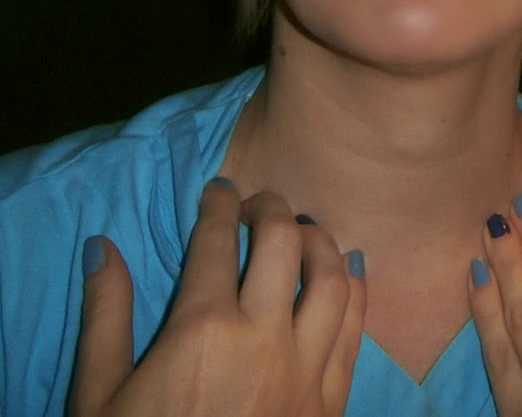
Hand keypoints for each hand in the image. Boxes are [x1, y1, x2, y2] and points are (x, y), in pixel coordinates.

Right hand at [69, 179, 365, 416]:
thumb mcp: (101, 395)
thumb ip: (106, 315)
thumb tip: (102, 246)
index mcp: (203, 330)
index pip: (219, 240)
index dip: (219, 204)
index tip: (220, 190)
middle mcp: (264, 338)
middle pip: (284, 242)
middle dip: (271, 208)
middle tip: (259, 202)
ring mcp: (307, 370)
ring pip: (333, 276)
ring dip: (320, 240)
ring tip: (303, 230)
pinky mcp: (333, 401)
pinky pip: (358, 328)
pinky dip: (358, 288)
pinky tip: (351, 269)